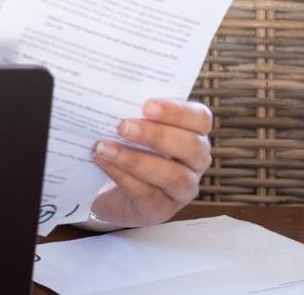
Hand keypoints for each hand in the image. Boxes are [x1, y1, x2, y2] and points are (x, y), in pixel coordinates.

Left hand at [88, 98, 212, 227]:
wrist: (106, 189)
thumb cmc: (124, 147)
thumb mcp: (130, 127)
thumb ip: (130, 110)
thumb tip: (108, 93)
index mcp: (192, 134)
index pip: (200, 118)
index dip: (177, 111)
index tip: (147, 105)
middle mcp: (195, 162)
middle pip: (192, 147)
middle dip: (156, 135)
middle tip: (123, 126)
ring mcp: (182, 189)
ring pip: (173, 176)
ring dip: (136, 160)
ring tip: (104, 147)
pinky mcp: (162, 210)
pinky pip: (149, 195)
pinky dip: (123, 177)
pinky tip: (103, 163)